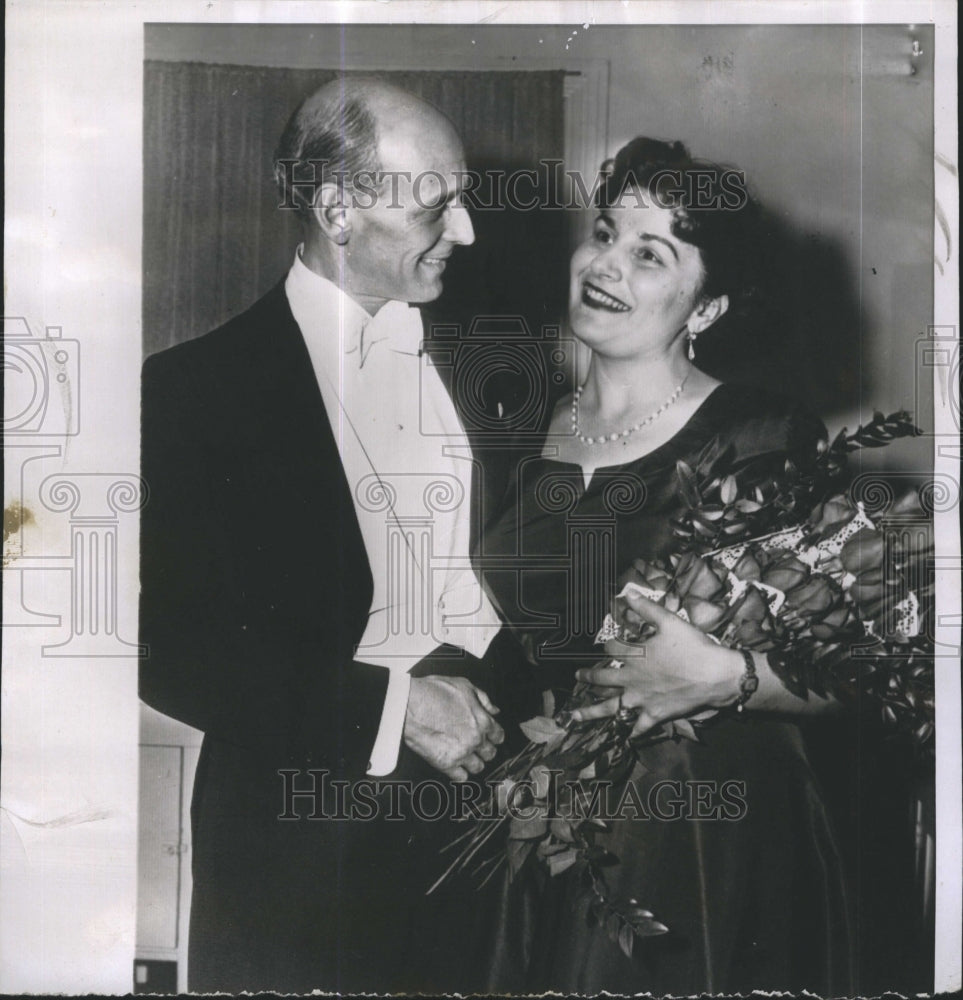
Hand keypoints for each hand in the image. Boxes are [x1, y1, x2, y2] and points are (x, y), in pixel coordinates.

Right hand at [404, 676, 504, 780]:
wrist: (408, 705)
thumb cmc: (432, 693)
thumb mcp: (463, 685)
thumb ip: (483, 698)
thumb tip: (494, 710)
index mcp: (482, 720)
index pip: (498, 736)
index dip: (494, 736)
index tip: (490, 737)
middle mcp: (475, 739)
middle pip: (490, 753)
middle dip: (484, 750)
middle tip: (476, 746)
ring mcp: (462, 753)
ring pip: (478, 767)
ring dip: (473, 762)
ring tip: (465, 756)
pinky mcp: (446, 764)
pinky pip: (462, 778)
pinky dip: (460, 774)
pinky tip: (455, 766)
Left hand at [571, 592, 743, 736]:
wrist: (714, 676)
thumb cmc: (693, 647)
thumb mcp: (669, 621)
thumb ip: (647, 608)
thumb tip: (628, 593)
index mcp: (635, 656)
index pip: (612, 648)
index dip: (609, 643)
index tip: (608, 642)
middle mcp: (632, 679)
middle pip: (602, 678)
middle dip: (588, 676)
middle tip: (577, 676)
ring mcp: (641, 700)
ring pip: (611, 707)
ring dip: (591, 712)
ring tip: (574, 715)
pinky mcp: (655, 715)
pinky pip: (639, 726)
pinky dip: (631, 732)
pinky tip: (624, 737)